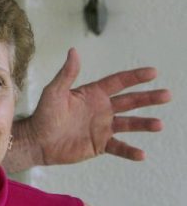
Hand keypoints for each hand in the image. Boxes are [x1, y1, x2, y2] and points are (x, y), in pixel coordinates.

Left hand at [23, 48, 170, 164]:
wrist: (37, 140)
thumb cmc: (43, 114)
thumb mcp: (54, 92)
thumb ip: (67, 73)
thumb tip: (74, 51)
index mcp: (93, 94)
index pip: (118, 82)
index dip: (135, 77)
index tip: (153, 72)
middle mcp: (101, 109)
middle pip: (130, 101)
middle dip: (149, 98)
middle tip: (167, 95)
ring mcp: (102, 127)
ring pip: (129, 124)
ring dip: (144, 124)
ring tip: (159, 124)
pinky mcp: (99, 144)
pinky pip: (119, 147)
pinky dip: (130, 151)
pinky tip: (142, 154)